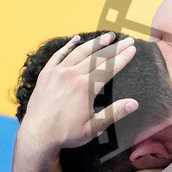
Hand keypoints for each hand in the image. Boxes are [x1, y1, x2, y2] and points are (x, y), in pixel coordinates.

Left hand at [20, 32, 139, 152]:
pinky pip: (59, 55)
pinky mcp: (47, 74)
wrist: (37, 134)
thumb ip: (114, 113)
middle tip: (127, 40)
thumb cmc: (66, 133)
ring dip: (96, 43)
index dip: (123, 58)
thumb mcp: (94, 127)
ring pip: (80, 52)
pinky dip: (69, 45)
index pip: (109, 68)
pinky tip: (77, 39)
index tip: (132, 49)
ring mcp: (58, 72)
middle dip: (115, 47)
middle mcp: (72, 75)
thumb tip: (134, 104)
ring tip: (108, 36)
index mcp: (86, 87)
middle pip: (98, 57)